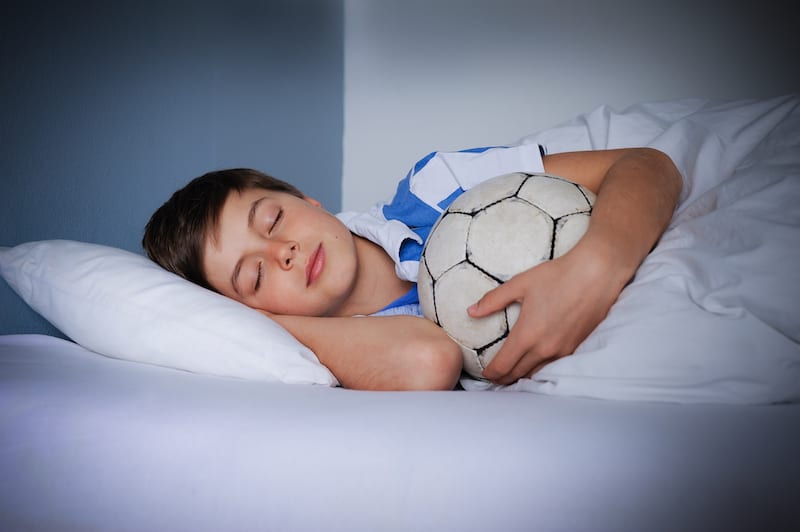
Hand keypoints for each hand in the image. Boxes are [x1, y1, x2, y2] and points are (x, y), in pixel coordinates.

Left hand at [467, 245, 619, 384]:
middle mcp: (544, 349)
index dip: (490, 374)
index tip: (484, 374)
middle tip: (494, 377)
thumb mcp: (520, 284)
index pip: (503, 366)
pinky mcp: (576, 348)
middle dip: (503, 378)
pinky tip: (535, 363)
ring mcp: (562, 351)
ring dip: (522, 376)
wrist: (597, 274)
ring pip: (536, 373)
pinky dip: (540, 369)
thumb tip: (471, 311)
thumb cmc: (558, 275)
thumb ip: (493, 300)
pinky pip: (553, 366)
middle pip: (518, 375)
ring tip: (511, 373)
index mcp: (527, 335)